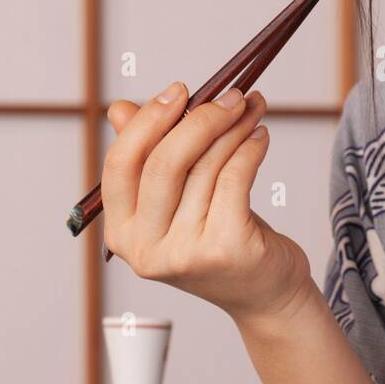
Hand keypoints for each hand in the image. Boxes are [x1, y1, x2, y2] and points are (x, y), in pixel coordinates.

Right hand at [101, 80, 311, 320]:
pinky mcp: (225, 249)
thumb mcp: (177, 202)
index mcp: (122, 233)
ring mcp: (184, 253)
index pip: (121, 164)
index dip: (149, 121)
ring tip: (251, 110)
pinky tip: (260, 137)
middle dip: (200, 118)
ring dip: (234, 128)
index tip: (179, 90)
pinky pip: (236, 179)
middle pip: (164, 162)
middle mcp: (146, 249)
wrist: (265, 293)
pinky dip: (251, 149)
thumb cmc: (220, 238)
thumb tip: (120, 110)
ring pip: (206, 167)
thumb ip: (149, 158)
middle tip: (230, 95)